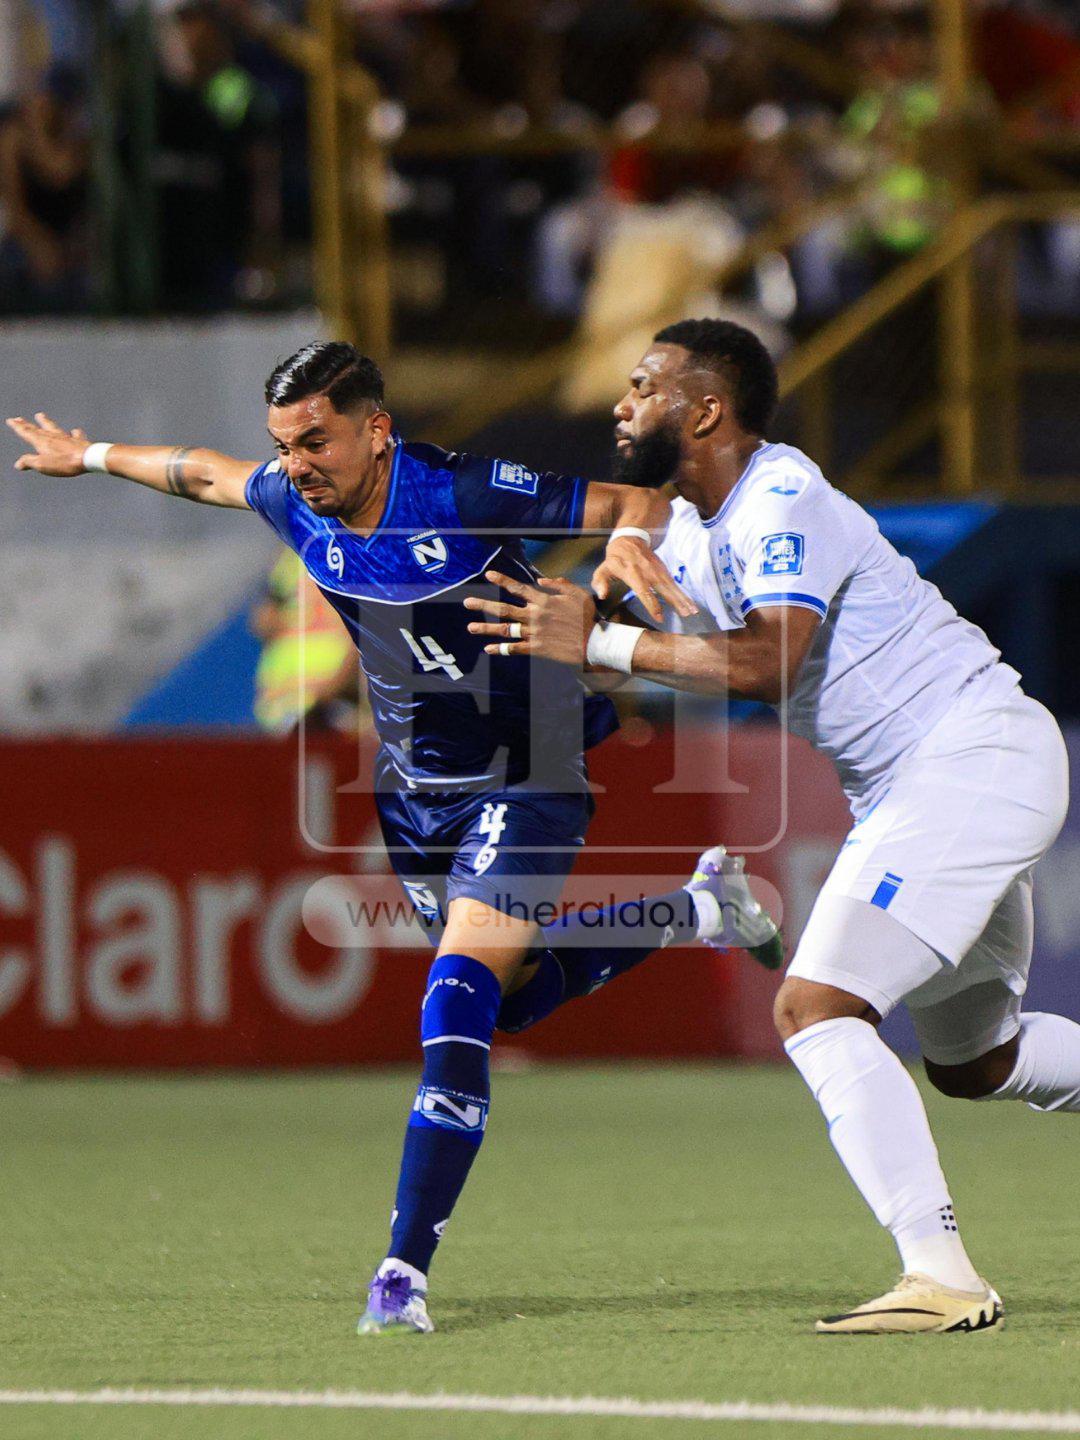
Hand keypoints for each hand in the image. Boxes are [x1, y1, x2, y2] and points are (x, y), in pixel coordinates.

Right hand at [6, 413, 90, 475]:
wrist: (87, 458)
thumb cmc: (64, 463)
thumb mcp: (42, 465)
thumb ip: (29, 462)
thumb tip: (18, 464)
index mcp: (41, 441)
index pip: (26, 432)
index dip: (18, 427)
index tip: (11, 420)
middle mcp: (52, 436)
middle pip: (37, 428)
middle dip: (26, 424)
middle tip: (19, 418)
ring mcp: (66, 437)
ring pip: (53, 427)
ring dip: (45, 421)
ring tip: (40, 415)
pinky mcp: (78, 441)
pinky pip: (75, 435)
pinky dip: (74, 432)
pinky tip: (75, 431)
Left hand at [464, 570, 595, 666]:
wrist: (592, 643)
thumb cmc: (587, 617)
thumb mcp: (577, 594)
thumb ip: (559, 584)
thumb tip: (541, 580)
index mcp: (543, 601)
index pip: (518, 588)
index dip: (502, 580)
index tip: (488, 575)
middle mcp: (534, 616)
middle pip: (503, 609)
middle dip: (483, 605)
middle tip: (467, 603)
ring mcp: (533, 633)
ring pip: (504, 630)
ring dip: (486, 628)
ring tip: (470, 627)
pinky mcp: (536, 648)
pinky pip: (514, 648)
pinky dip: (500, 649)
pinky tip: (488, 649)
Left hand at [591, 536, 695, 623]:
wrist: (630, 538)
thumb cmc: (615, 558)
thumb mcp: (604, 568)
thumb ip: (601, 581)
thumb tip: (602, 595)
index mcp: (633, 574)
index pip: (644, 592)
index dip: (652, 605)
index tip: (659, 617)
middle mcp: (648, 573)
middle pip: (664, 589)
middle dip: (675, 602)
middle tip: (685, 614)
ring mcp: (658, 571)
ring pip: (672, 587)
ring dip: (683, 599)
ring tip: (692, 611)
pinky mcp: (664, 570)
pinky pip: (674, 584)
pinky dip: (683, 594)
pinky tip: (690, 604)